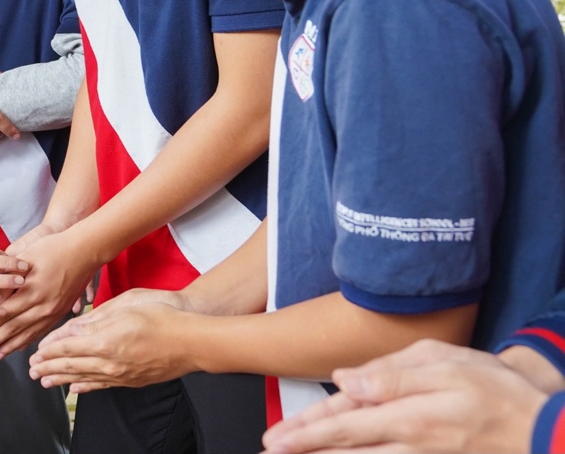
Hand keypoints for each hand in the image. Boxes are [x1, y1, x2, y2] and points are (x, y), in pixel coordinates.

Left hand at [0, 228, 97, 359]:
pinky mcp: (62, 312)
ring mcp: (54, 310)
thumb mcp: (26, 258)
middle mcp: (42, 305)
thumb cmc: (53, 248)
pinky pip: (43, 331)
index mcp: (31, 290)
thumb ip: (8, 278)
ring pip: (28, 333)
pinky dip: (29, 341)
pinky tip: (20, 348)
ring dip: (10, 346)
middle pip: (14, 327)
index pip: (4, 313)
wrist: (85, 251)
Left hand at [28, 298, 194, 391]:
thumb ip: (95, 318)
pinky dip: (85, 387)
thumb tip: (73, 327)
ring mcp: (120, 375)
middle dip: (48, 367)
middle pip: (70, 366)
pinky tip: (76, 389)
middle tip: (32, 370)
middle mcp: (109, 362)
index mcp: (104, 341)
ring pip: (83, 378)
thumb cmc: (162, 313)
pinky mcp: (131, 381)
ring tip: (45, 381)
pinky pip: (102, 386)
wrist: (193, 338)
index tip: (35, 351)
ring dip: (61, 380)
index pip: (66, 347)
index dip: (48, 350)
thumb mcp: (123, 305)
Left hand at [261, 340, 546, 453]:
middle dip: (304, 449)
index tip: (275, 437)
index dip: (305, 431)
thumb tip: (345, 379)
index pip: (343, 424)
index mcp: (407, 415)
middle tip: (271, 450)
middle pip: (345, 448)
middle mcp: (409, 444)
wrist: (538, 426)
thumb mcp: (442, 365)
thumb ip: (390, 374)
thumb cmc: (492, 389)